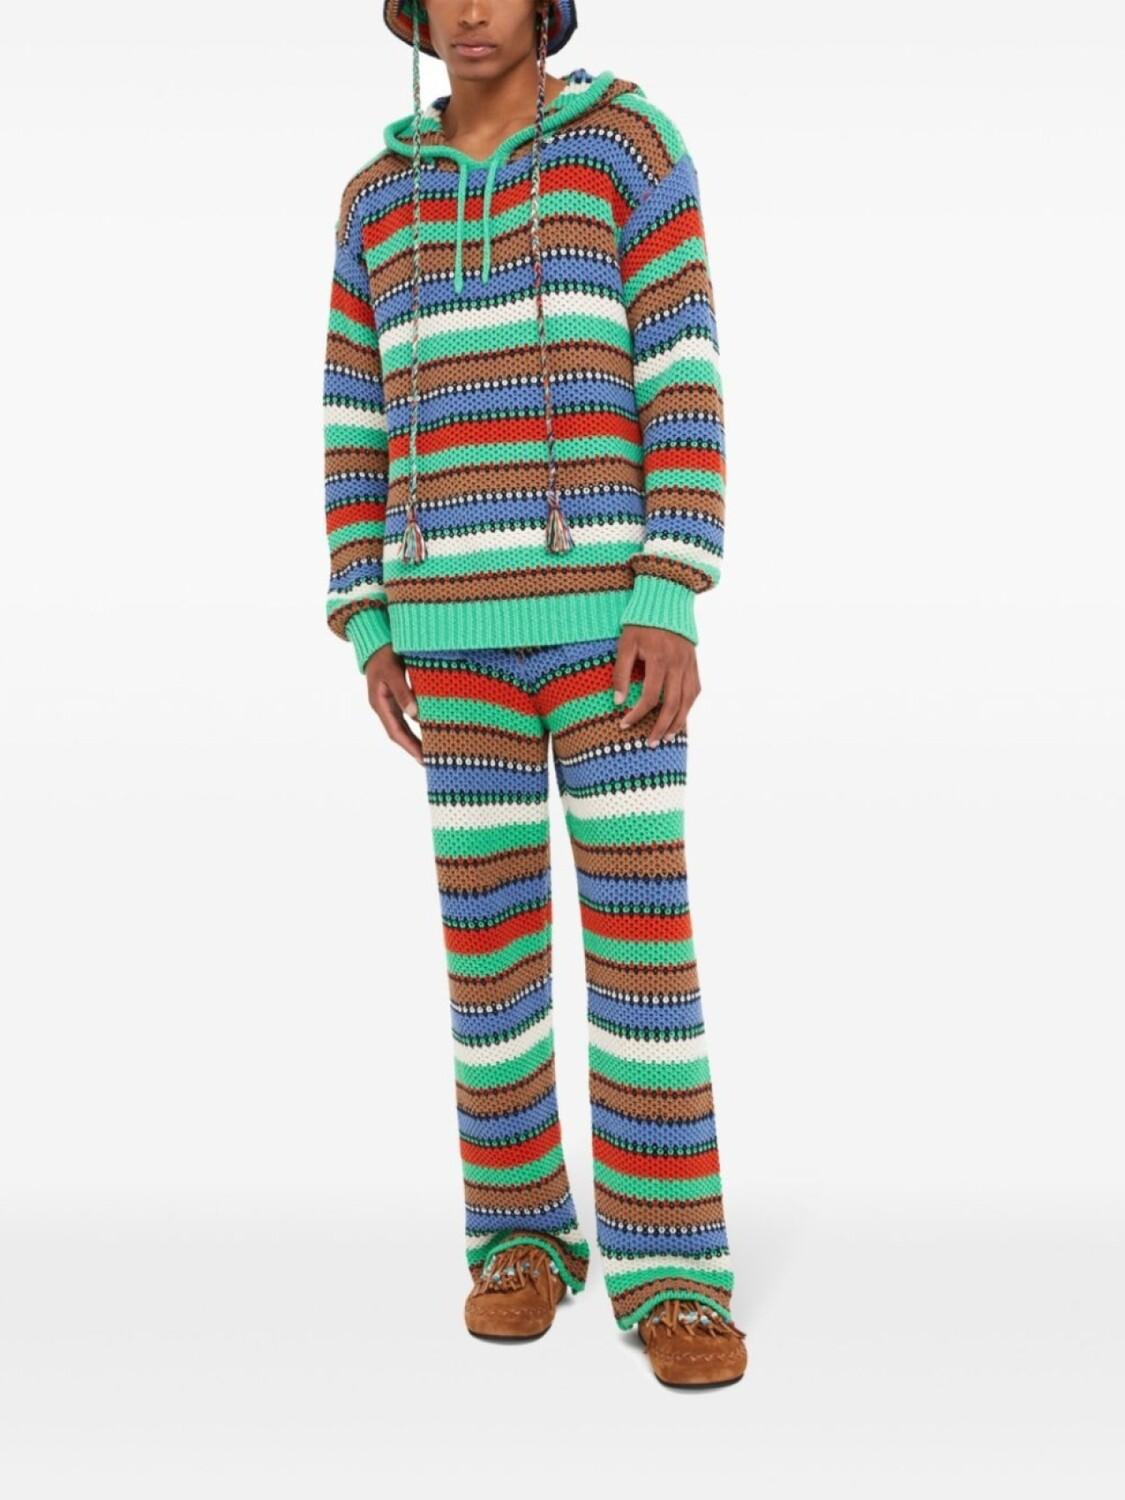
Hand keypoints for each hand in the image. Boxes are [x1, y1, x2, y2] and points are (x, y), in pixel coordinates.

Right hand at [363, 644, 422, 763]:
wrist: (375, 639)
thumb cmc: (383, 654)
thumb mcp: (393, 671)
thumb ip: (403, 692)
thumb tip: (415, 715)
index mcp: (380, 704)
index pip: (396, 732)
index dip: (409, 746)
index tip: (423, 759)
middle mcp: (384, 706)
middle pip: (400, 733)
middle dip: (414, 747)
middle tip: (432, 761)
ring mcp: (389, 701)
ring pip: (404, 725)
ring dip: (417, 737)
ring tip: (433, 749)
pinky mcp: (396, 695)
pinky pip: (408, 714)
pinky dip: (419, 722)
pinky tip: (430, 726)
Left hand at [612, 625, 700, 745]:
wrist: (666, 600)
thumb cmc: (640, 622)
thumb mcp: (625, 643)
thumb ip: (621, 673)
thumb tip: (618, 701)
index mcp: (660, 660)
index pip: (650, 698)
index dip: (637, 715)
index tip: (624, 724)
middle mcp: (678, 665)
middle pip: (672, 705)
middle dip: (660, 728)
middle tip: (650, 743)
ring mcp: (689, 664)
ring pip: (688, 701)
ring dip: (678, 722)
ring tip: (667, 737)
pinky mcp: (694, 663)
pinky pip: (695, 690)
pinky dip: (689, 706)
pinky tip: (680, 717)